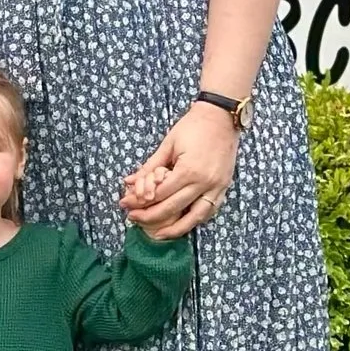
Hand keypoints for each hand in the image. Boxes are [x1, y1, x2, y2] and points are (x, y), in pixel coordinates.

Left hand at [120, 104, 238, 239]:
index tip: (125, 204)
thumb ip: (149, 166)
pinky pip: (209, 210)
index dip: (139, 202)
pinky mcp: (224, 186)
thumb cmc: (193, 126)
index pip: (160, 194)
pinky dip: (196, 219)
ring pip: (195, 217)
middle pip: (173, 208)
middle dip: (150, 216)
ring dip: (175, 229)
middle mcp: (204, 182)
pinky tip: (183, 224)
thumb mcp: (168, 144)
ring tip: (158, 234)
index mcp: (188, 170)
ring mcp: (217, 187)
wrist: (221, 116)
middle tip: (133, 219)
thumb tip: (128, 181)